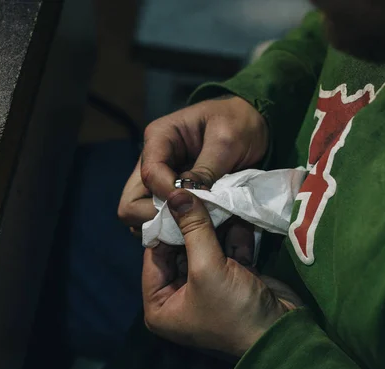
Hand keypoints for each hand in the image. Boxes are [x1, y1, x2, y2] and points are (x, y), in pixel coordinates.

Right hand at [118, 95, 268, 229]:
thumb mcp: (227, 141)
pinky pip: (161, 221)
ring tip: (195, 227)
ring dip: (166, 227)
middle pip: (132, 202)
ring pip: (142, 216)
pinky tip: (198, 229)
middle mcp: (151, 160)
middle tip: (188, 223)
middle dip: (156, 218)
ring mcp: (159, 182)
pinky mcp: (171, 197)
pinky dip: (176, 229)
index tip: (193, 206)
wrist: (253, 125)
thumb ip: (206, 169)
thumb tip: (187, 199)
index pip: (149, 174)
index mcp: (159, 137)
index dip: (168, 195)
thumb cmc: (239, 123)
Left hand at [143, 190, 301, 356]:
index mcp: (160, 305)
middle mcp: (179, 297)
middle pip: (180, 248)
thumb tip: (176, 193)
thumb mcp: (207, 268)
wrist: (283, 335)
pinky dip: (235, 236)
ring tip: (220, 198)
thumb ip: (193, 228)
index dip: (164, 225)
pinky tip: (239, 215)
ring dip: (216, 225)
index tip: (174, 193)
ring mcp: (207, 287)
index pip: (154, 255)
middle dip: (194, 222)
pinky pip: (227, 251)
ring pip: (205, 246)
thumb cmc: (233, 310)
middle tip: (200, 191)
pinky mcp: (233, 279)